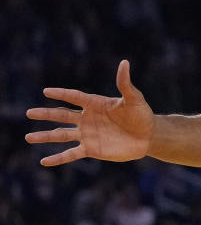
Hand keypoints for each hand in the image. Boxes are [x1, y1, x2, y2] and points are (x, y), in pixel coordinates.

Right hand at [26, 59, 154, 165]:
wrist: (148, 137)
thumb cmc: (141, 115)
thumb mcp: (134, 98)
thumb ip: (125, 84)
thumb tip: (124, 63)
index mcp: (95, 104)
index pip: (74, 97)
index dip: (61, 94)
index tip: (46, 91)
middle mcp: (87, 119)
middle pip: (62, 115)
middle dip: (45, 114)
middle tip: (29, 113)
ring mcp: (87, 135)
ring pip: (61, 135)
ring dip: (45, 136)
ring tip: (28, 137)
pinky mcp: (91, 150)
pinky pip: (71, 154)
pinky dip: (57, 158)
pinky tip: (44, 161)